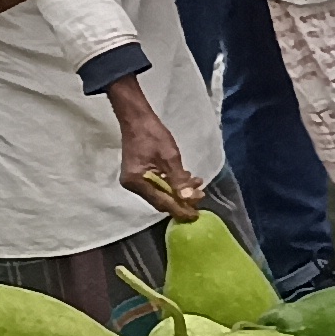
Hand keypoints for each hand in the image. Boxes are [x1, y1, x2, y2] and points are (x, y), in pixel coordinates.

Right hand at [107, 81, 195, 216]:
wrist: (137, 119)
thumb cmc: (152, 135)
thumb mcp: (170, 157)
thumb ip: (179, 179)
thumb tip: (188, 198)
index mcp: (136, 181)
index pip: (161, 202)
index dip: (180, 209)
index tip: (195, 215)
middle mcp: (133, 185)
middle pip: (161, 200)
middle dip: (182, 199)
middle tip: (201, 194)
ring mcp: (135, 180)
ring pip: (161, 193)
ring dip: (179, 190)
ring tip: (197, 183)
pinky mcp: (139, 175)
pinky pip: (158, 185)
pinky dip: (172, 184)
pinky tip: (186, 178)